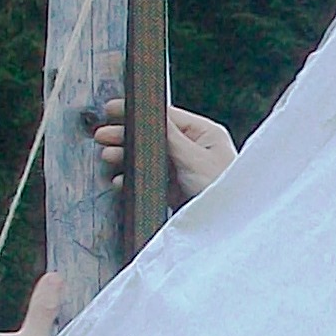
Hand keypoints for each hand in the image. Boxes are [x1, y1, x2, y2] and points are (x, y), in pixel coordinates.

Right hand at [92, 97, 238, 202]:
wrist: (232, 225)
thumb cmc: (223, 189)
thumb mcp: (194, 158)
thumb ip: (171, 135)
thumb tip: (152, 112)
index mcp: (204, 134)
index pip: (166, 117)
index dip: (138, 113)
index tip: (113, 109)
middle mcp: (194, 149)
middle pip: (154, 137)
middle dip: (127, 137)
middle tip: (103, 136)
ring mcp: (185, 170)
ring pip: (150, 158)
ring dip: (127, 158)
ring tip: (108, 157)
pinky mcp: (178, 190)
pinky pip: (152, 180)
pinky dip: (136, 179)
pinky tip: (121, 180)